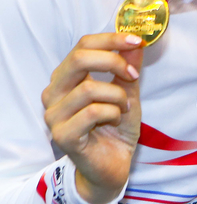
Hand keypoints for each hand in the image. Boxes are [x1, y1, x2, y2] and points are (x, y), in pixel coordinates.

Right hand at [41, 33, 143, 203]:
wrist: (113, 164)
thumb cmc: (115, 126)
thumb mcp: (128, 91)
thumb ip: (128, 67)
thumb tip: (135, 42)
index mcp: (66, 78)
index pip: (82, 46)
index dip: (111, 40)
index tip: (136, 41)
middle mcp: (54, 94)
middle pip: (79, 59)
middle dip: (114, 62)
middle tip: (133, 75)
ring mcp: (54, 115)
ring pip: (89, 88)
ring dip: (117, 96)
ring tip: (123, 108)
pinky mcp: (62, 135)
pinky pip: (92, 112)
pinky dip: (112, 113)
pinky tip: (115, 120)